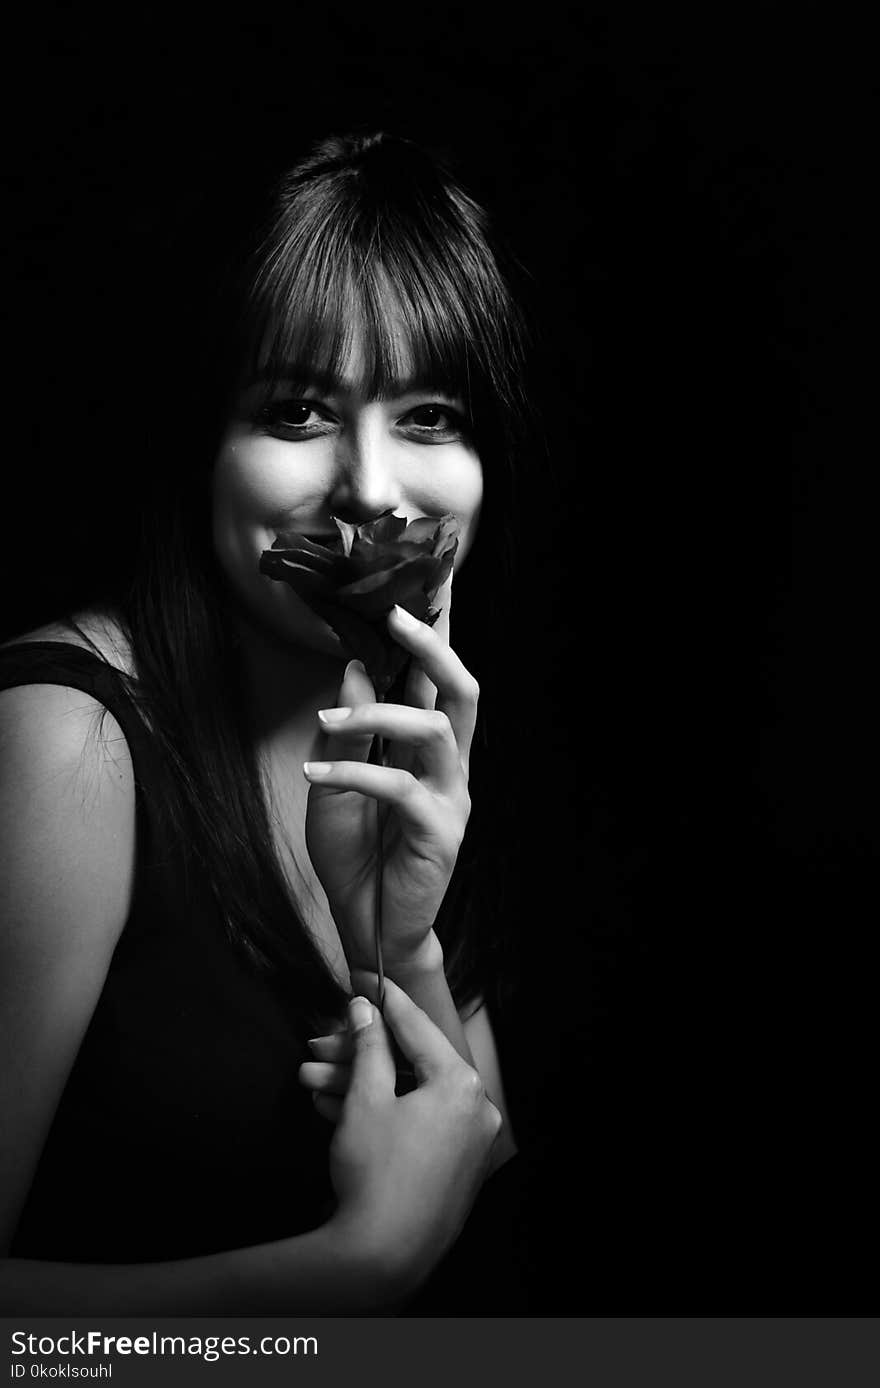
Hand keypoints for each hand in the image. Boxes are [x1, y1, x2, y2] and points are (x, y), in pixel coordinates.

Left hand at [303, 594, 477, 974]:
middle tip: (396, 615)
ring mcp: (450, 798)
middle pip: (463, 691)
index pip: (439, 683)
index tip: (418, 587)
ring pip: (434, 728)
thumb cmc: (354, 857)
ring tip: (327, 722)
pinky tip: (314, 777)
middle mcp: (448, 768)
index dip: (434, 636)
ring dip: (377, 715)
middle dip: (435, 647)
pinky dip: (353, 773)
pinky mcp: (438, 831)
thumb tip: (353, 668)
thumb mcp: (334, 784)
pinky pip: (397, 785)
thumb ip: (348, 732)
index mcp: (428, 752)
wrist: (366, 927)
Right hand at [326, 978, 500, 1290]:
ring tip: (312, 1078)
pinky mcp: (451, 1167)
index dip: (384, 999)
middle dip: (357, 1055)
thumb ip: (367, 1046)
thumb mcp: (365, 1099)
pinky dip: (378, 1113)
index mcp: (462, 1085)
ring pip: (406, 1096)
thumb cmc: (375, 1175)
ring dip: (358, 1086)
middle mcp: (475, 1110)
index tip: (365, 976)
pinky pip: (414, 1123)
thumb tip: (364, 1010)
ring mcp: (466, 1142)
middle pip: (409, 1064)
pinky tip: (332, 1105)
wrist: (380, 1258)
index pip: (417, 1027)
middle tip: (318, 1043)